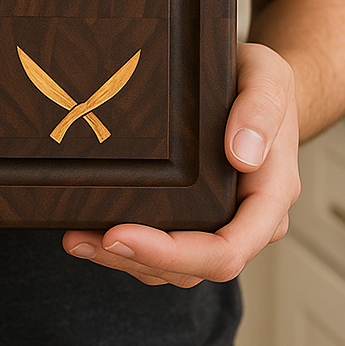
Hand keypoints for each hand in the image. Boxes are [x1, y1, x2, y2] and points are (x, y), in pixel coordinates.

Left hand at [61, 42, 300, 286]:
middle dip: (134, 259)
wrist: (259, 84)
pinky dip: (126, 249)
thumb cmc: (262, 83)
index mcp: (269, 197)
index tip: (120, 235)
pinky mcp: (196, 218)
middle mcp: (247, 221)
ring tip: (75, 239)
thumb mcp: (269, 78)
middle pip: (192, 267)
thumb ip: (261, 111)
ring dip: (122, 260)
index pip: (226, 250)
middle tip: (80, 238)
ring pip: (173, 268)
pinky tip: (89, 234)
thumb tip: (243, 154)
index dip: (171, 253)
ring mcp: (221, 223)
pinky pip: (163, 250)